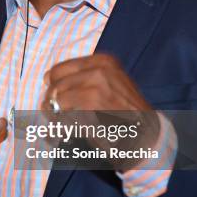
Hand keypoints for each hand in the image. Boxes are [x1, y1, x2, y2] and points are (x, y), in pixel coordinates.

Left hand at [41, 54, 159, 170]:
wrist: (147, 135)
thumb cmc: (128, 114)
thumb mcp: (112, 86)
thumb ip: (86, 80)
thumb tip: (51, 82)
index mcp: (104, 61)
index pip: (62, 68)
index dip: (52, 82)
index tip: (50, 93)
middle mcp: (100, 68)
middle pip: (56, 81)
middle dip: (50, 98)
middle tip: (48, 111)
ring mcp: (96, 83)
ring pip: (57, 95)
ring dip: (51, 111)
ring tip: (55, 123)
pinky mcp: (92, 101)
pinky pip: (62, 110)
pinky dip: (58, 122)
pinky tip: (63, 129)